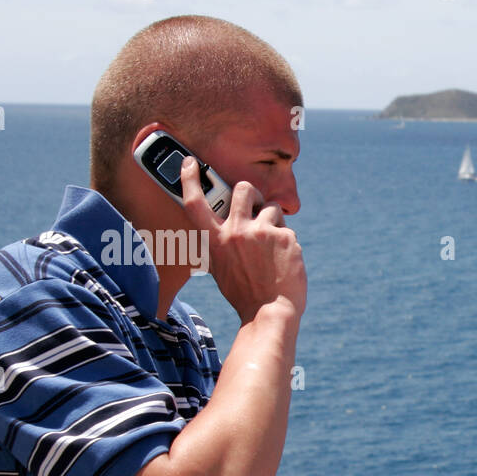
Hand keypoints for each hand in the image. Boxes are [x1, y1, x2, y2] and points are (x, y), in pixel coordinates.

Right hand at [179, 155, 306, 323]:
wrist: (270, 312)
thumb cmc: (244, 293)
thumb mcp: (220, 267)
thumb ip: (221, 242)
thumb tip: (227, 223)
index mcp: (215, 240)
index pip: (195, 202)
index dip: (189, 179)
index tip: (191, 163)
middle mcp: (235, 231)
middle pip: (242, 189)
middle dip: (251, 192)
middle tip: (255, 203)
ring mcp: (261, 232)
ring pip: (270, 207)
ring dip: (273, 220)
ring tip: (273, 245)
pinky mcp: (284, 237)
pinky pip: (287, 228)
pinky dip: (287, 241)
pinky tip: (284, 260)